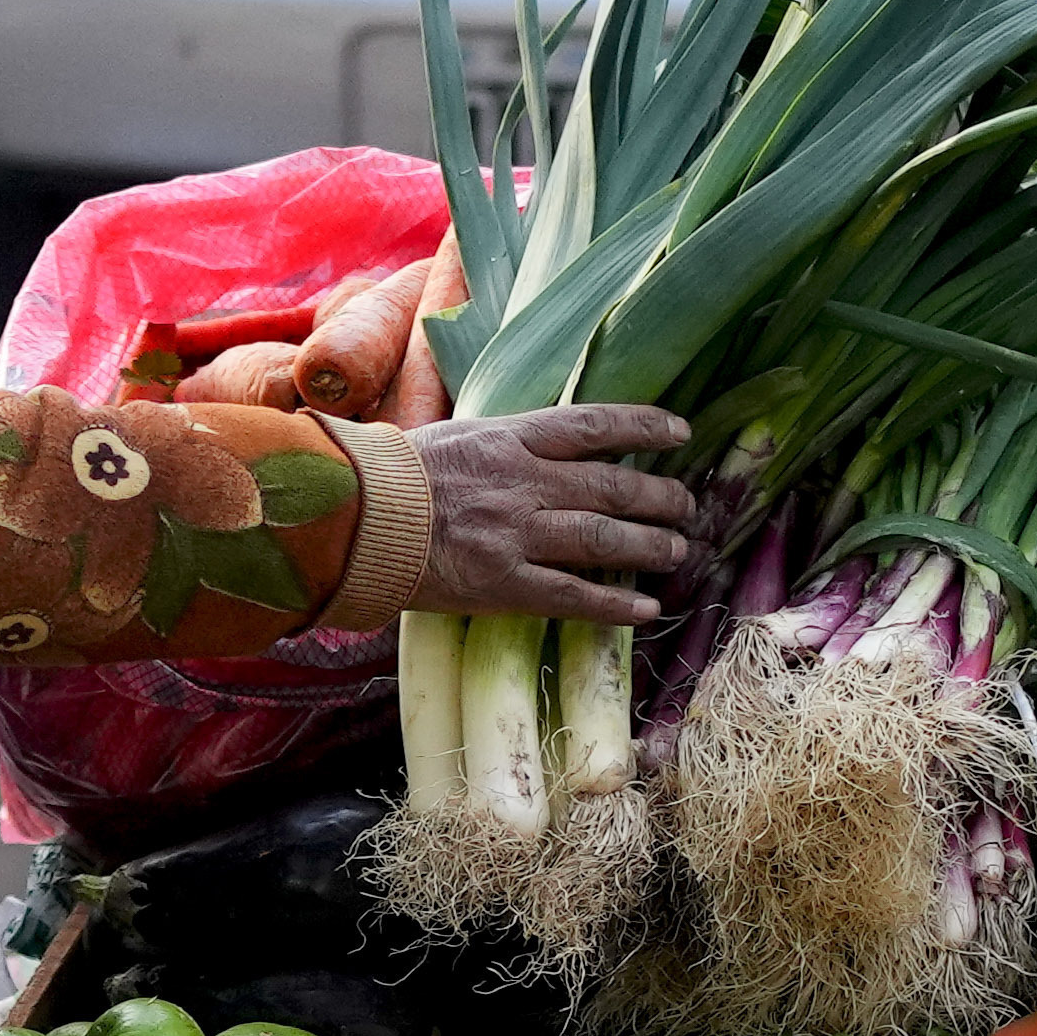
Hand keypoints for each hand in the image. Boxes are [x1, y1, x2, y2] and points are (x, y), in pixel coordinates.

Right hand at [402, 405, 709, 621]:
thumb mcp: (457, 435)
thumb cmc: (393, 474)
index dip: (644, 428)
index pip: (595, 425)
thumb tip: (547, 443)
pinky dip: (615, 605)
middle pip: (613, 487)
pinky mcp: (501, 582)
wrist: (350, 515)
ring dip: (650, 547)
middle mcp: (523, 481)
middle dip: (660, 498)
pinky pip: (572, 596)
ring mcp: (515, 533)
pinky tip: (647, 610)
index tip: (680, 433)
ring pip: (603, 539)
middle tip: (687, 507)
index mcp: (511, 437)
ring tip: (677, 552)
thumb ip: (506, 442)